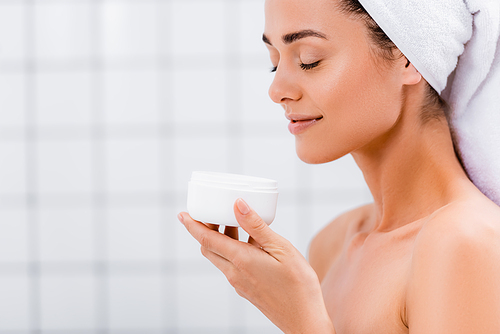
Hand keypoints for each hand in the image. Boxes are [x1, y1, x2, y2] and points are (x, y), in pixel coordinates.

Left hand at [178, 199, 334, 333]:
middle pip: (209, 248)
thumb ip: (257, 226)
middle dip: (205, 230)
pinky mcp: (246, 289)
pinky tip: (251, 244)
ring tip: (234, 223)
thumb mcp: (281, 248)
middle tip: (213, 213)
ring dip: (221, 239)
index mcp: (241, 260)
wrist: (304, 320)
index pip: (207, 239)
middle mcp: (234, 273)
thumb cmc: (298, 285)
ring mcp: (239, 283)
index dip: (192, 225)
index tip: (182, 214)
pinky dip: (233, 251)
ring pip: (220, 257)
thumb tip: (237, 205)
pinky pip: (232, 266)